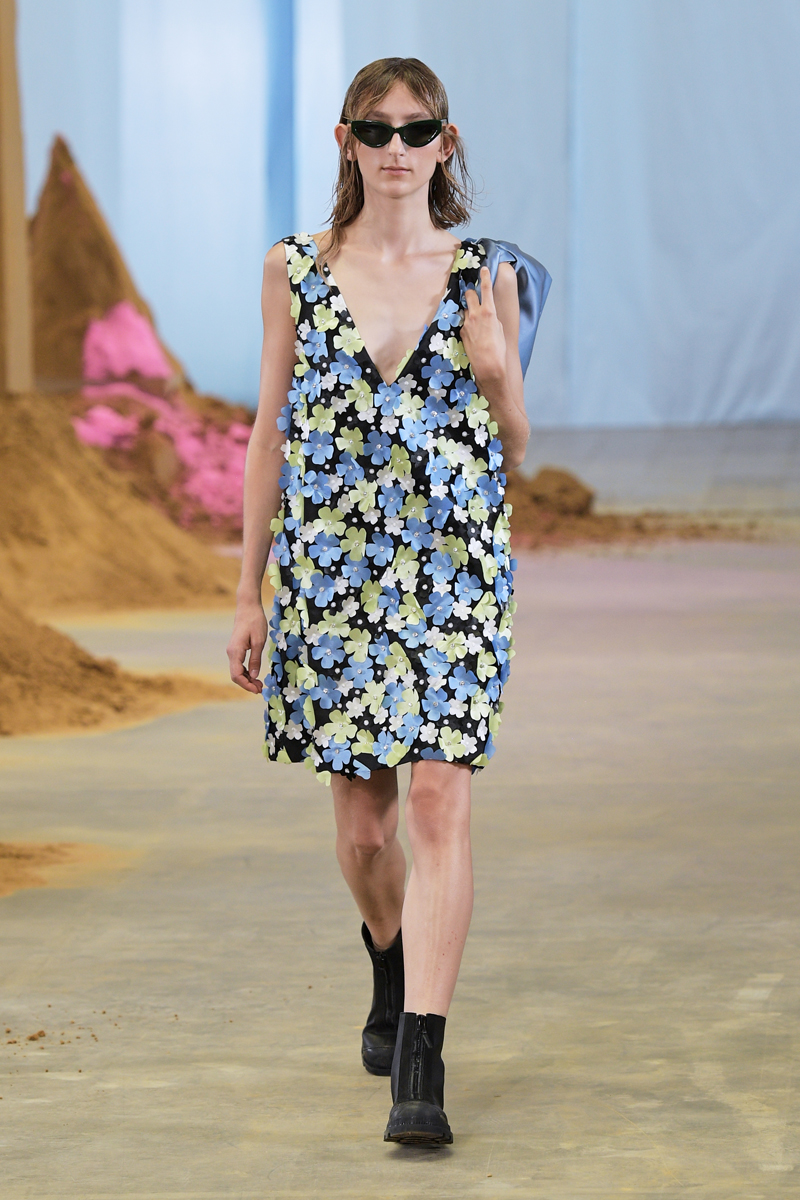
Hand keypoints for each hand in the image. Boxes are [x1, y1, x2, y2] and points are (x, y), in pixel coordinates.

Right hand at [227, 600, 267, 692]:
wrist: (248, 607)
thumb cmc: (255, 621)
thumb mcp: (259, 641)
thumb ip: (255, 659)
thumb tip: (254, 675)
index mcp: (235, 651)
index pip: (236, 675)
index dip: (246, 685)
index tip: (257, 690)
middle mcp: (231, 653)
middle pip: (236, 675)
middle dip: (247, 684)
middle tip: (261, 688)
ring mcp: (233, 651)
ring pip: (237, 670)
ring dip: (247, 679)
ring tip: (260, 683)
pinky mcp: (236, 649)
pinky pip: (239, 664)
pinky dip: (246, 671)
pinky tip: (255, 674)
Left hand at [461, 266, 506, 387]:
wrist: (488, 365)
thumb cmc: (499, 348)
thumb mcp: (500, 329)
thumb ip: (492, 318)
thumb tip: (487, 315)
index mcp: (488, 311)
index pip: (486, 288)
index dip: (485, 276)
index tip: (484, 269)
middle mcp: (475, 314)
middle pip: (469, 294)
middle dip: (471, 293)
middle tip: (474, 295)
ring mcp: (466, 323)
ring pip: (465, 309)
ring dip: (469, 310)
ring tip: (475, 319)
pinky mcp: (461, 332)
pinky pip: (463, 323)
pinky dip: (467, 324)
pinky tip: (473, 333)